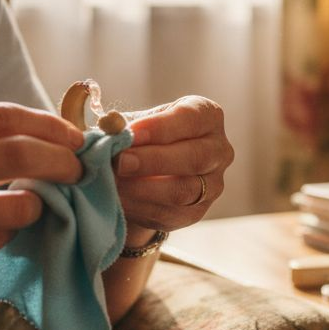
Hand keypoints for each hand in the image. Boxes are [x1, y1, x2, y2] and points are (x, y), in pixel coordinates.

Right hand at [0, 103, 83, 300]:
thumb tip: (43, 133)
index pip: (3, 117)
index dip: (49, 125)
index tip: (74, 136)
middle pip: (19, 154)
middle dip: (63, 161)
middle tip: (78, 169)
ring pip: (20, 205)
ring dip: (40, 203)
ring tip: (37, 202)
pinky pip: (0, 240)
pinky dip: (10, 232)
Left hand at [115, 96, 233, 233]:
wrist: (149, 171)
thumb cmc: (144, 137)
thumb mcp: (137, 123)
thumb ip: (125, 127)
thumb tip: (109, 133)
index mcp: (207, 116)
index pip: (191, 119)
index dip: (160, 127)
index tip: (130, 133)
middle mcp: (218, 150)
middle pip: (194, 157)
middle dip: (153, 161)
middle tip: (120, 161)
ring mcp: (213, 184)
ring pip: (183, 190)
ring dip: (144, 188)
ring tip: (114, 182)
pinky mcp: (197, 212)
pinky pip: (170, 213)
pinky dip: (141, 207)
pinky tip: (120, 200)